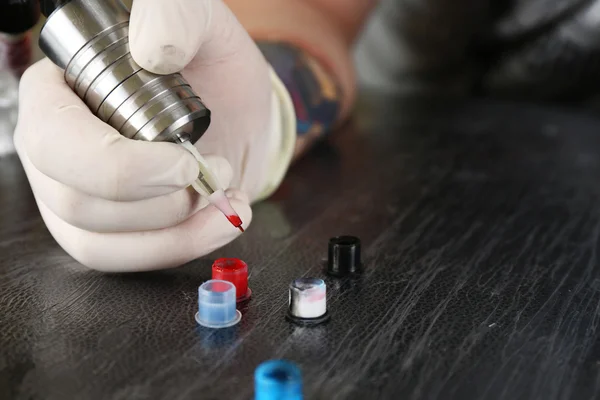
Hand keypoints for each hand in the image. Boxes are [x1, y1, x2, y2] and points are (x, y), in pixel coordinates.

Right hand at [14, 0, 277, 271]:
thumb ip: (175, 17)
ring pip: (99, 243)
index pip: (55, 142)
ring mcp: (77, 196)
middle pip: (76, 202)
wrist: (234, 108)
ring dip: (174, 231)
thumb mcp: (200, 23)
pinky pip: (127, 260)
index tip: (183, 164)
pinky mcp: (110, 229)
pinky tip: (220, 223)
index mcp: (59, 94)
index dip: (119, 168)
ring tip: (224, 198)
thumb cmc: (207, 64)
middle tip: (212, 173)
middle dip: (158, 203)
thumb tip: (152, 50)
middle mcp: (57, 152)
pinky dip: (180, 249)